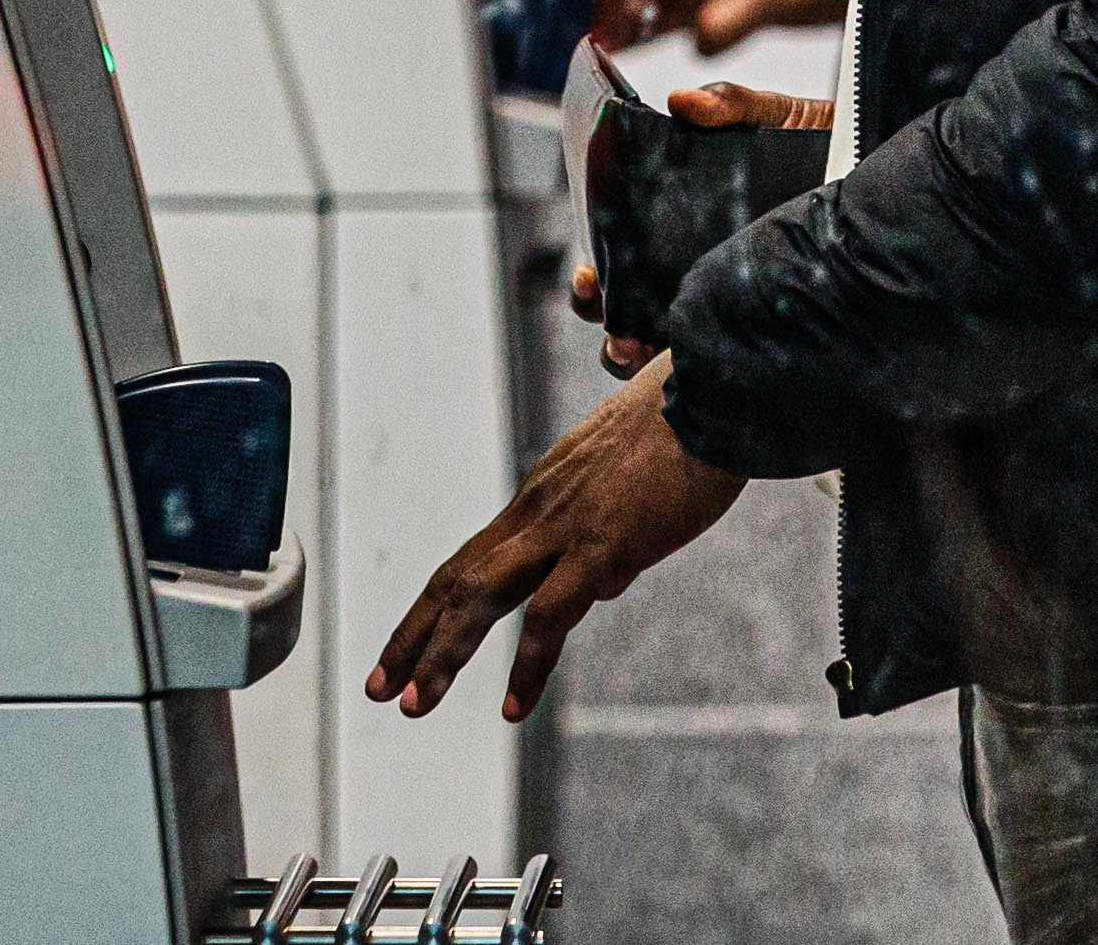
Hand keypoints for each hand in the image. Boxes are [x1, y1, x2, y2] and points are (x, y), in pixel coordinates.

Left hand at [367, 358, 745, 722]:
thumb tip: (604, 583)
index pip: (475, 555)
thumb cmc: (692, 421)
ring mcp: (565, 527)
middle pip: (457, 578)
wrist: (720, 390)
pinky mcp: (603, 547)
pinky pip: (548, 617)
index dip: (436, 603)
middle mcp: (540, 507)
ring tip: (411, 705)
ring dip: (440, 654)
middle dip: (412, 636)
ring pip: (479, 597)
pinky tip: (512, 708)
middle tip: (377, 686)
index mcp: (545, 489)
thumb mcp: (634, 475)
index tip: (409, 643)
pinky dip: (525, 668)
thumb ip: (608, 527)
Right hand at [570, 84, 837, 376]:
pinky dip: (705, 360)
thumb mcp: (769, 115)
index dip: (593, 283)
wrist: (872, 158)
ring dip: (641, 353)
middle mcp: (693, 267)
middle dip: (607, 323)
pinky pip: (732, 351)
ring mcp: (728, 294)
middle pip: (629, 314)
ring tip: (637, 350)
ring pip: (669, 344)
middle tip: (610, 319)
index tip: (587, 279)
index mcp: (674, 225)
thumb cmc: (814, 138)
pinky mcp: (769, 312)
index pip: (617, 265)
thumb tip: (681, 101)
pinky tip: (701, 354)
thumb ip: (729, 103)